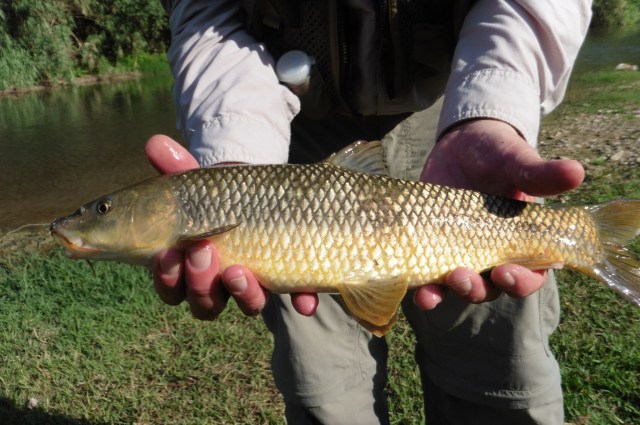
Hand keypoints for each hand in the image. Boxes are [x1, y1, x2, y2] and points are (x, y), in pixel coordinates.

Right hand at [145, 134, 318, 318]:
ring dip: (241, 293)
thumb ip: (176, 166)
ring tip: (238, 270)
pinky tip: (305, 302)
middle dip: (200, 283)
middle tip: (201, 250)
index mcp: (190, 266)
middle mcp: (222, 283)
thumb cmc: (221, 194)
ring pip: (247, 305)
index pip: (172, 288)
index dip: (167, 279)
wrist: (263, 193)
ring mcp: (258, 283)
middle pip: (204, 303)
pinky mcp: (290, 277)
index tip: (166, 254)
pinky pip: (298, 299)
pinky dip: (302, 300)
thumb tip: (154, 142)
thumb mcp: (200, 179)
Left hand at [414, 119, 584, 308]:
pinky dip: (422, 288)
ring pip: (459, 287)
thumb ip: (539, 173)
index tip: (506, 272)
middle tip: (462, 277)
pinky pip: (429, 277)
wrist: (460, 145)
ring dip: (447, 293)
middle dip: (477, 289)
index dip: (521, 281)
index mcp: (523, 242)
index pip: (531, 274)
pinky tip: (415, 291)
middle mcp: (493, 255)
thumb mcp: (516, 160)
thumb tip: (577, 171)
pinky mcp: (432, 249)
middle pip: (492, 288)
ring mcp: (461, 254)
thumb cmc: (499, 153)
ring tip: (432, 293)